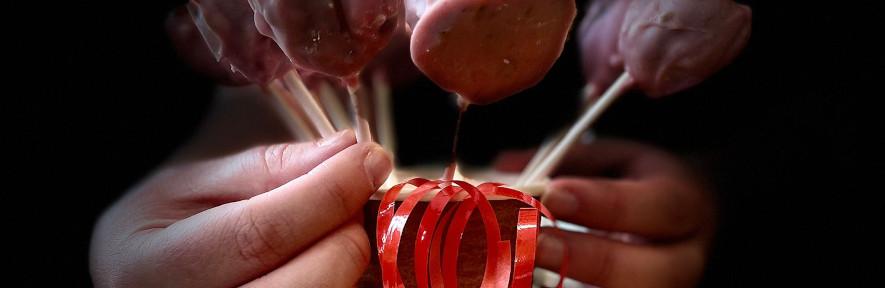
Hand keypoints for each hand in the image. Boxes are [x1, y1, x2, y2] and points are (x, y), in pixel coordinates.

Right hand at [90, 111, 391, 285]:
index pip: (263, 232)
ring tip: (339, 237)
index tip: (369, 159)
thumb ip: (270, 168)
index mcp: (155, 266)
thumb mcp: (192, 185)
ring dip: (350, 268)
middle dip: (346, 237)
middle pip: (305, 284)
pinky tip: (333, 264)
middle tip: (353, 208)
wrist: (134, 286)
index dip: (329, 193)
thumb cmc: (160, 232)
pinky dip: (343, 284)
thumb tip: (347, 150)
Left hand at [496, 139, 713, 286]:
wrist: (675, 227)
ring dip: (572, 284)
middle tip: (535, 241)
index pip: (658, 207)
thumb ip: (567, 162)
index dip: (604, 203)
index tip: (554, 192)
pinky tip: (525, 282)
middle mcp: (683, 259)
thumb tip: (506, 171)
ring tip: (522, 269)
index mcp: (684, 205)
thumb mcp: (613, 159)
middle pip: (650, 272)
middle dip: (587, 257)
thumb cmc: (637, 188)